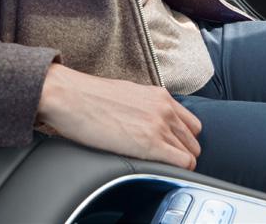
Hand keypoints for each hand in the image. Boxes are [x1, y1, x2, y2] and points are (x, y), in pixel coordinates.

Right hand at [37, 64, 201, 169]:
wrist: (73, 97)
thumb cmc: (91, 97)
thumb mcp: (128, 94)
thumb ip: (146, 106)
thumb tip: (146, 120)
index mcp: (160, 96)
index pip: (191, 123)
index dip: (184, 139)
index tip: (174, 148)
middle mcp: (165, 108)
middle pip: (193, 140)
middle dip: (184, 152)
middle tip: (167, 161)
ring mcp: (160, 125)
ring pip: (191, 153)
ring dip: (180, 163)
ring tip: (161, 168)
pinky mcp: (151, 144)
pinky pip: (183, 163)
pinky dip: (179, 171)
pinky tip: (162, 172)